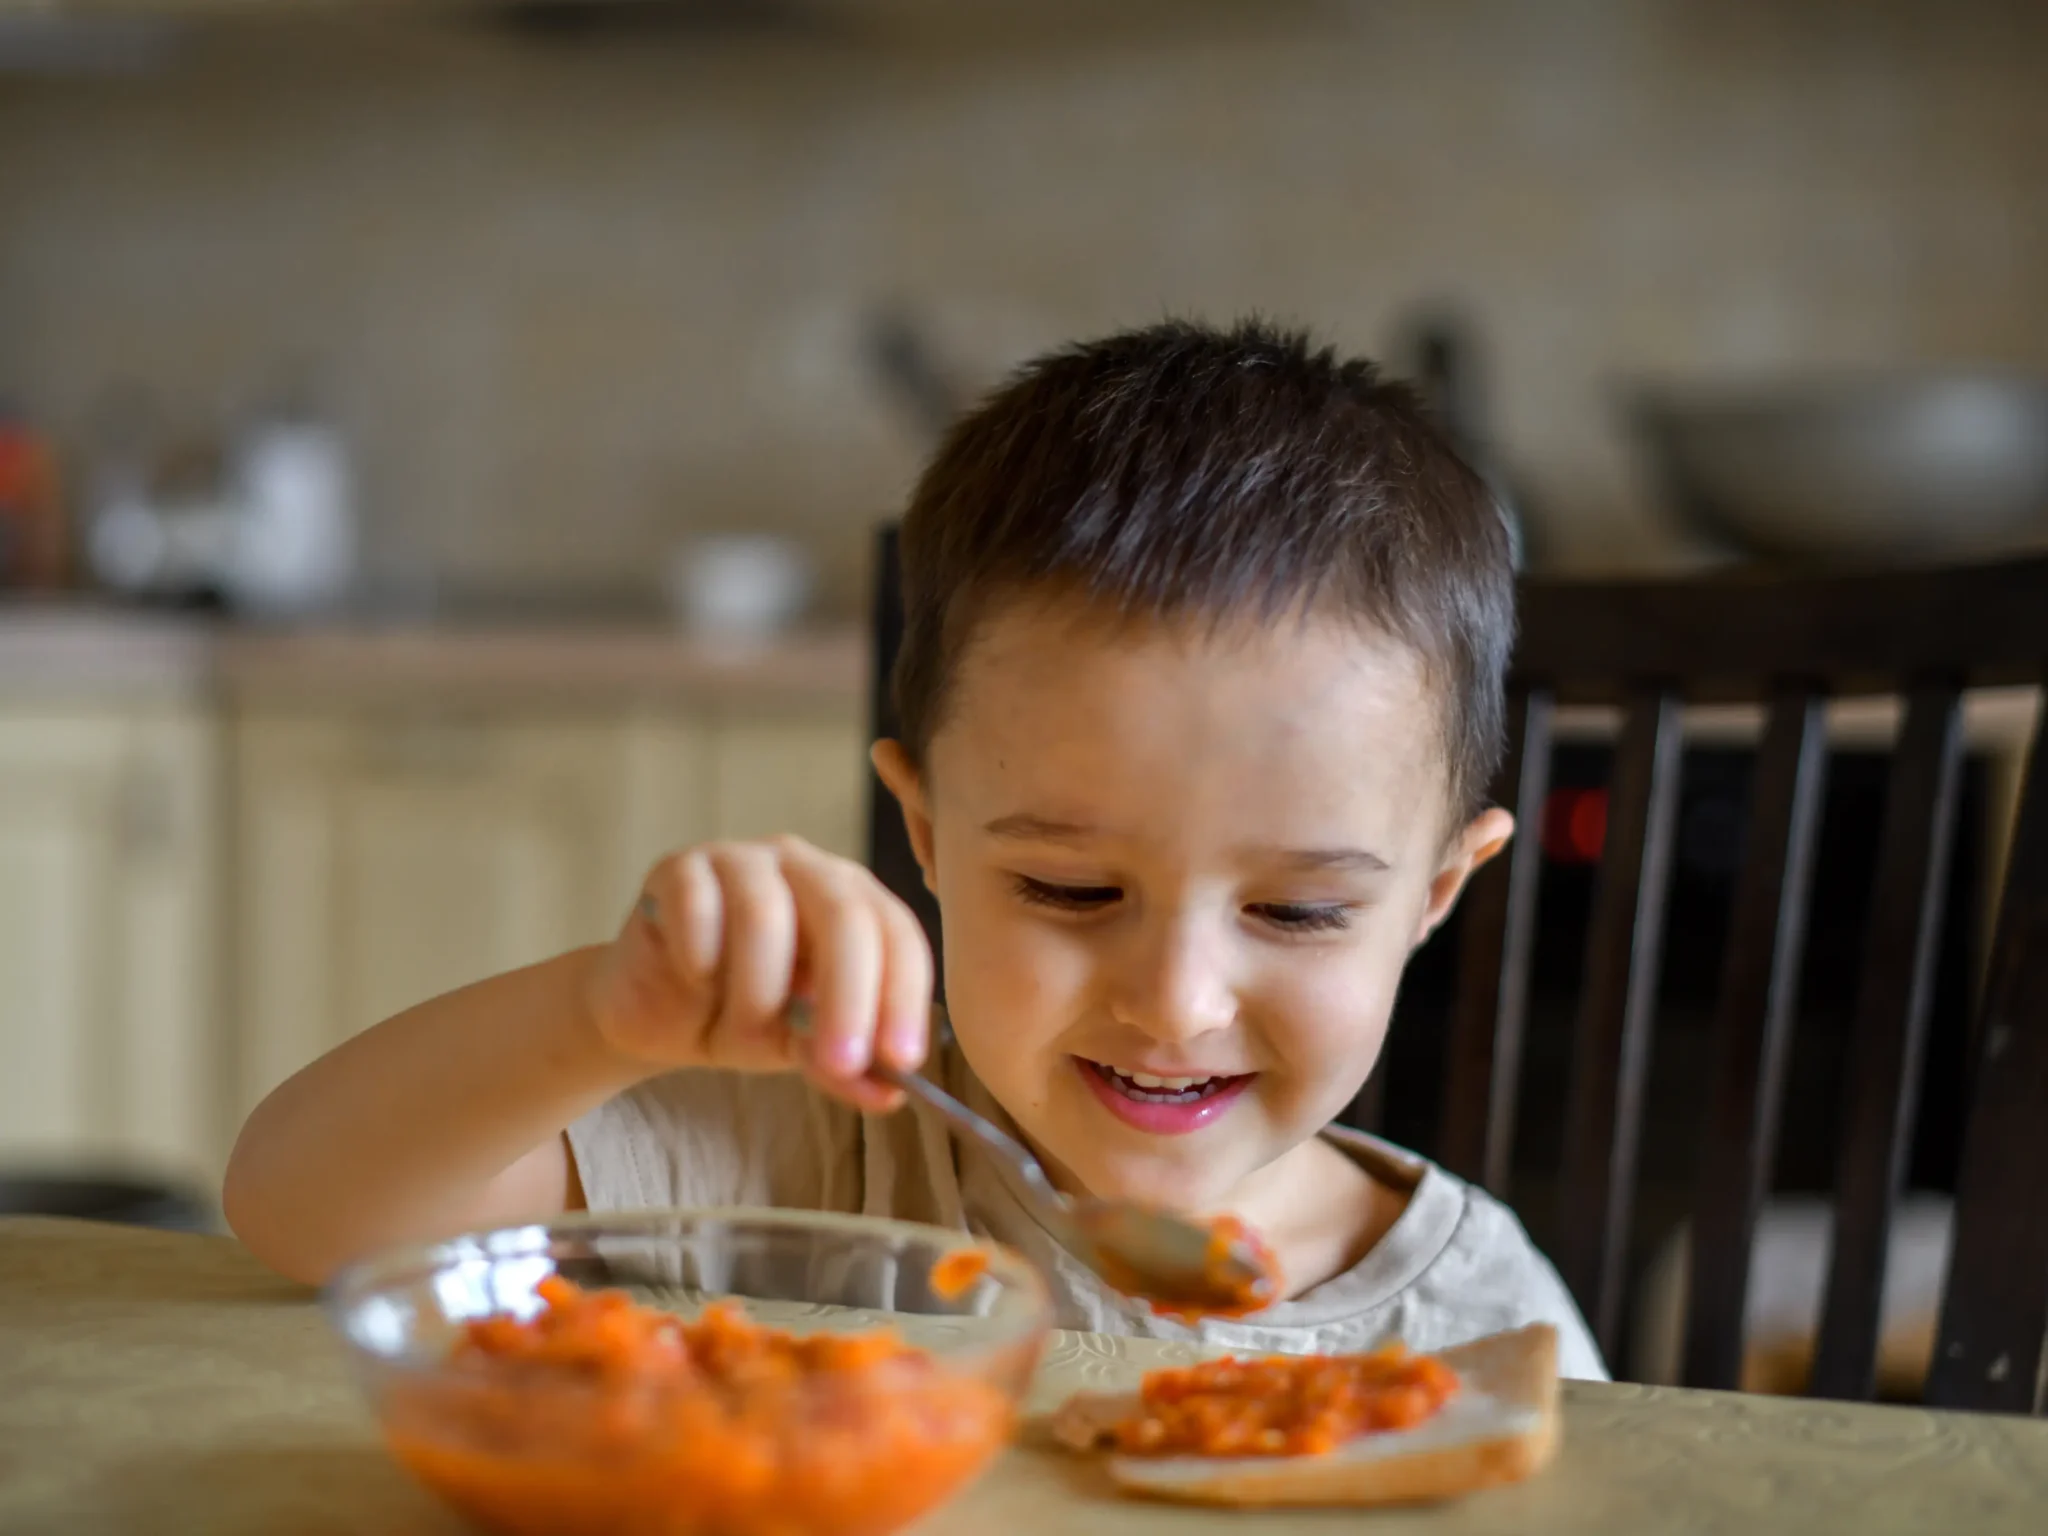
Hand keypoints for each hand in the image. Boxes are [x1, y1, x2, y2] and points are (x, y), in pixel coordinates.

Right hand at [582, 836, 934, 1109]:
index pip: (897, 936)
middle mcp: (807, 868)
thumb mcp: (800, 1049)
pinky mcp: (679, 868)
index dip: (903, 997)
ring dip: (758, 993)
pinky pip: (696, 908)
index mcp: (854, 901)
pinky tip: (696, 981)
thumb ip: (843, 1065)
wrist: (658, 1013)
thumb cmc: (744, 1014)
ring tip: (741, 1029)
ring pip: (765, 916)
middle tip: (840, 1062)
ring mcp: (743, 860)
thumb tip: (887, 1092)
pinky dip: (699, 960)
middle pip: (843, 915)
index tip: (901, 1060)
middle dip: (848, 996)